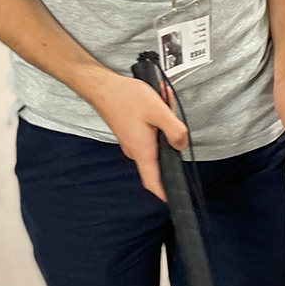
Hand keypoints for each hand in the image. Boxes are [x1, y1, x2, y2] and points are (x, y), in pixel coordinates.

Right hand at [89, 72, 187, 200]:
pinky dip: (156, 117)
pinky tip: (157, 100)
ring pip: (157, 139)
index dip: (164, 193)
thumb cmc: (125, 97)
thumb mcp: (157, 110)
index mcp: (142, 150)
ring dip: (164, 121)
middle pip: (161, 155)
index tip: (174, 199)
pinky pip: (149, 131)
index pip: (153, 182)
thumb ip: (175, 130)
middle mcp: (135, 150)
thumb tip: (182, 145)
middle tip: (171, 111)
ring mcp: (132, 142)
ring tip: (162, 99)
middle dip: (172, 136)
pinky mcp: (131, 133)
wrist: (102, 86)